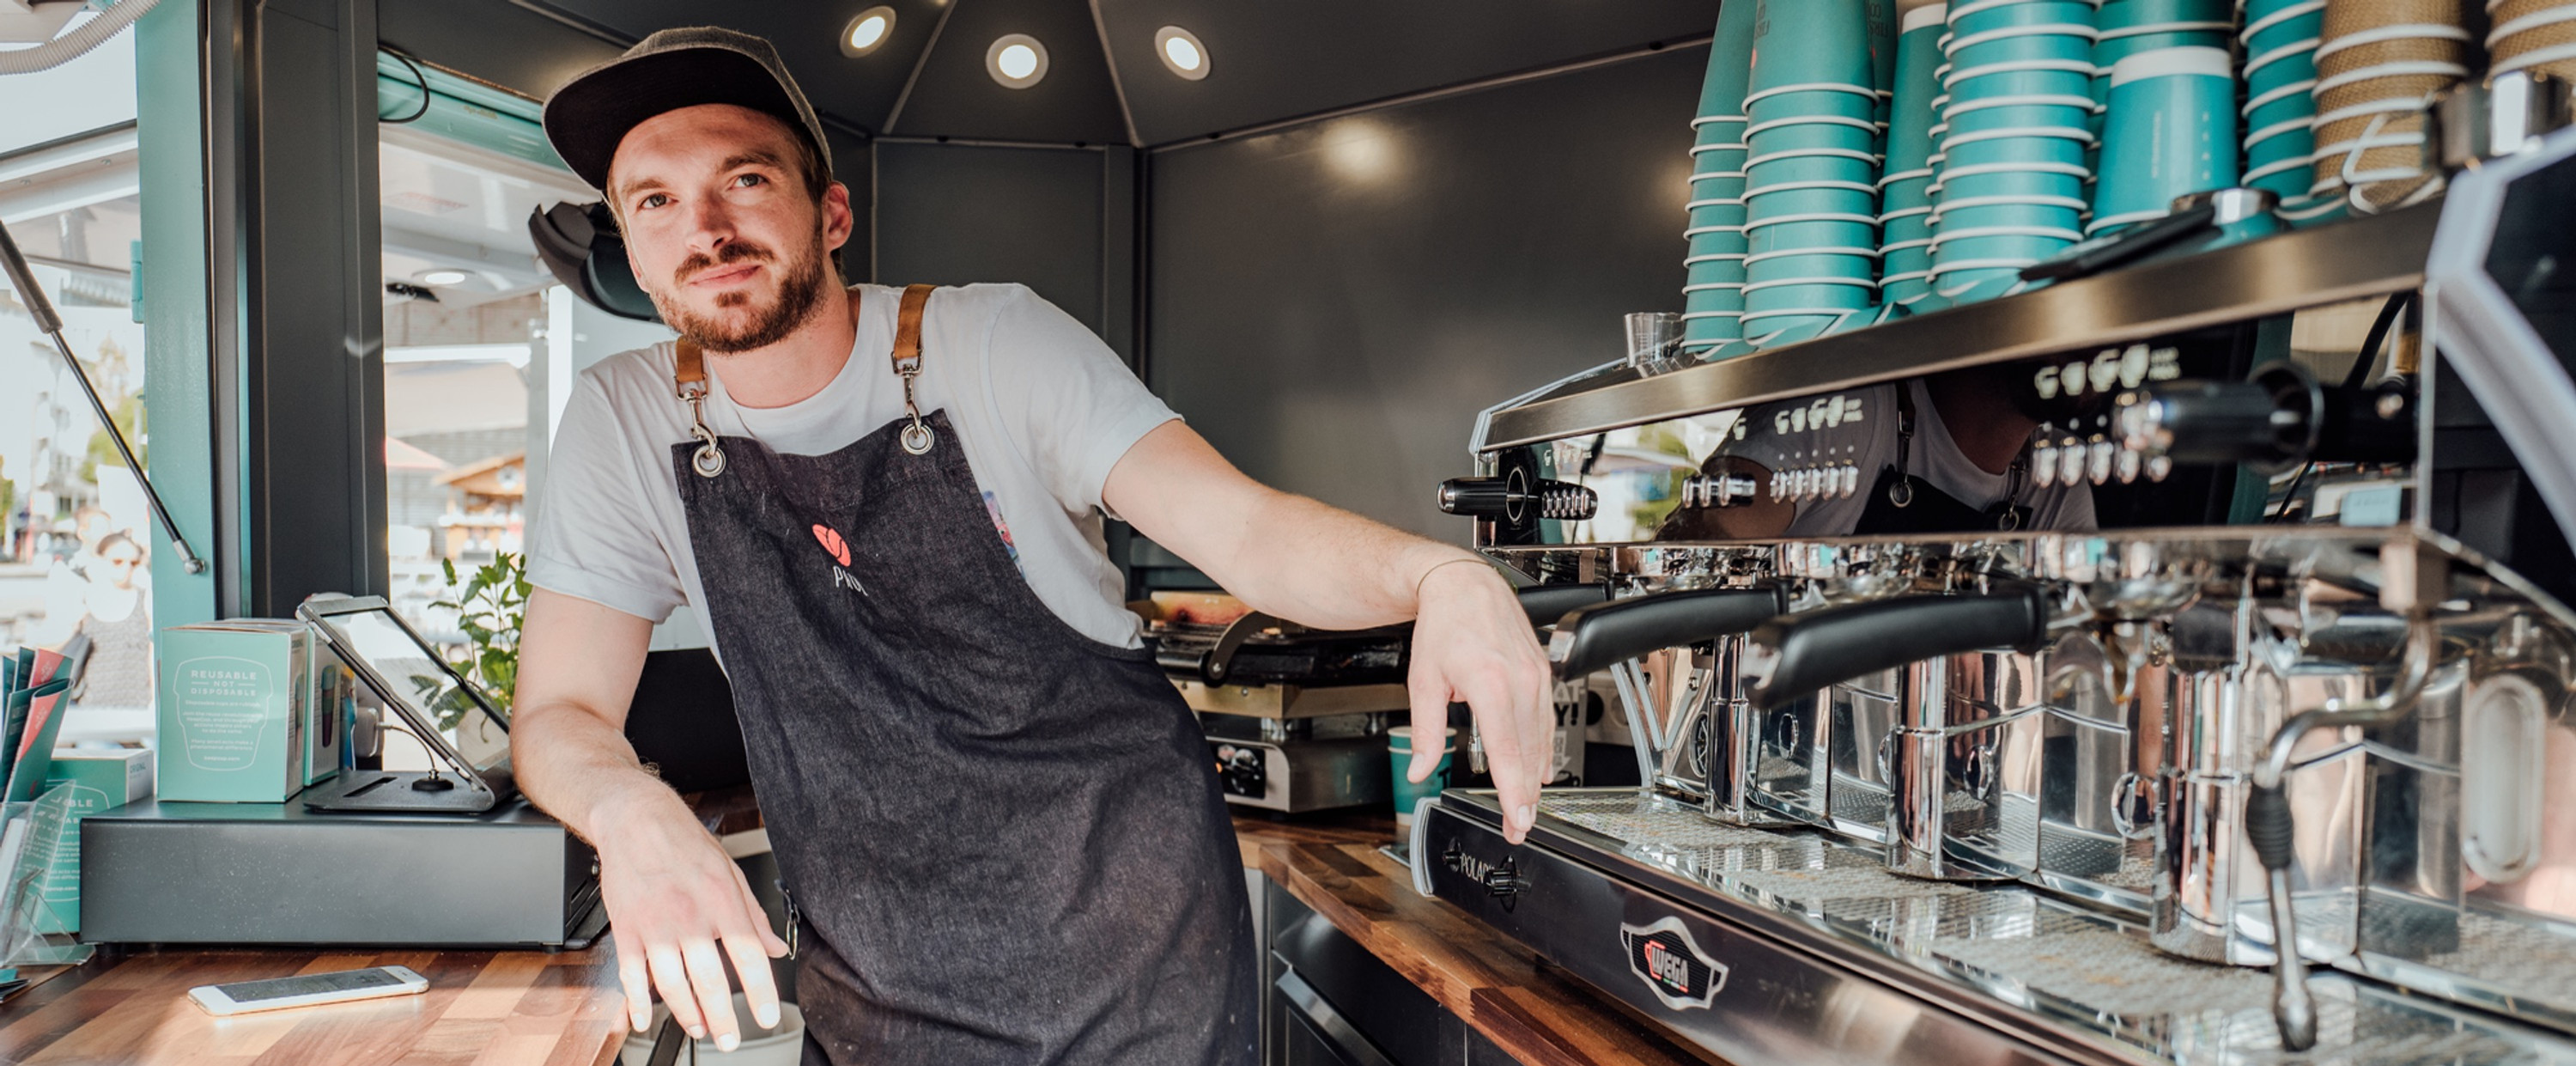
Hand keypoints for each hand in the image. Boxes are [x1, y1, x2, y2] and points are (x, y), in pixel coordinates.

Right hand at [594, 792, 790, 1050]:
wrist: (635, 819)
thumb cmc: (684, 842)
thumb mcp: (730, 871)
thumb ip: (754, 915)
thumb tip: (775, 948)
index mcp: (722, 901)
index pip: (748, 955)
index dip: (760, 992)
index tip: (766, 1017)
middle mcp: (689, 916)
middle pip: (710, 979)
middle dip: (723, 1017)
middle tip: (731, 1039)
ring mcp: (654, 925)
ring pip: (672, 984)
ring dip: (687, 1014)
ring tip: (700, 1029)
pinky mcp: (626, 929)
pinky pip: (631, 975)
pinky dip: (638, 1003)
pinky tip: (646, 1018)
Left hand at [1406, 559, 1553, 842]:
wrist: (1463, 584)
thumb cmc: (1443, 626)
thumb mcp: (1423, 681)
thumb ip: (1425, 731)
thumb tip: (1420, 769)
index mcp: (1489, 683)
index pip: (1507, 751)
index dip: (1513, 791)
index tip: (1517, 819)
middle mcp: (1519, 680)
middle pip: (1528, 752)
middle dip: (1525, 795)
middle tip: (1519, 826)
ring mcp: (1536, 675)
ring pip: (1542, 739)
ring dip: (1535, 775)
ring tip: (1526, 804)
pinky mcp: (1542, 671)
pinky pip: (1547, 719)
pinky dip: (1542, 747)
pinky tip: (1537, 768)